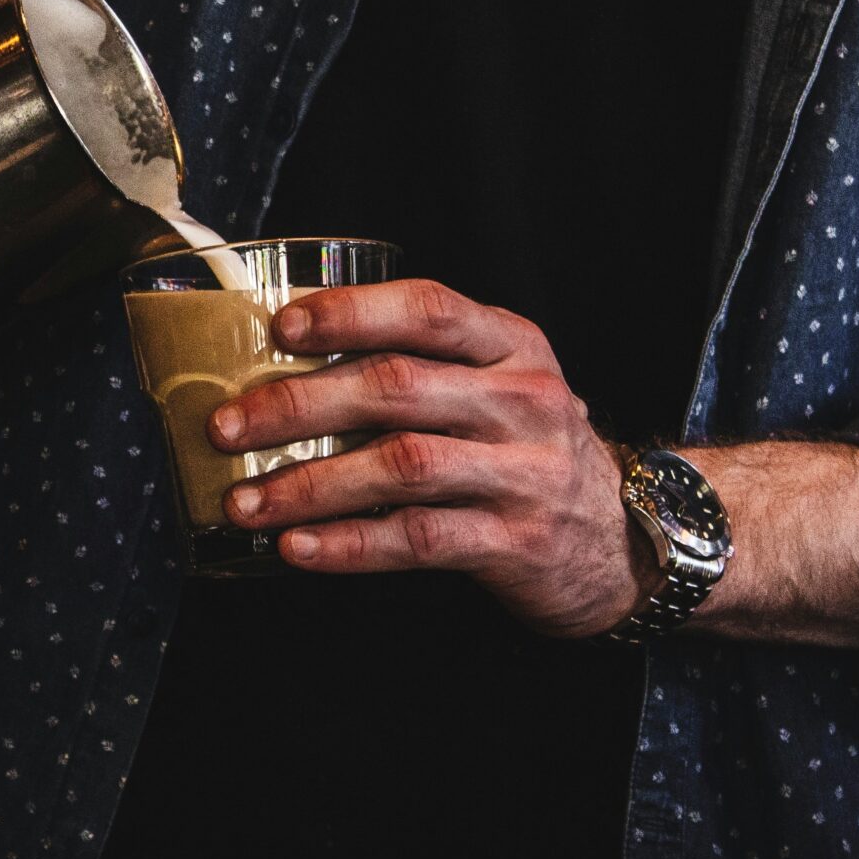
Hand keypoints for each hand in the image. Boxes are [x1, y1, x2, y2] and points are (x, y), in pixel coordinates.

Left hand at [209, 279, 652, 638]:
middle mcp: (523, 400)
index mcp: (511, 345)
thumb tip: (280, 371)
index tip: (279, 328)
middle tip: (226, 427)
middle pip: (396, 388)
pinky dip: (350, 545)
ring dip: (308, 485)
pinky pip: (419, 538)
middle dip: (297, 406)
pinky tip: (299, 549)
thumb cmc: (528, 450)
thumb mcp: (498, 386)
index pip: (428, 309)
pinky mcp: (518, 542)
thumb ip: (420, 368)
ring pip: (400, 467)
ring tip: (245, 503)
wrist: (632, 541)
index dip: (350, 313)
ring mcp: (526, 472)